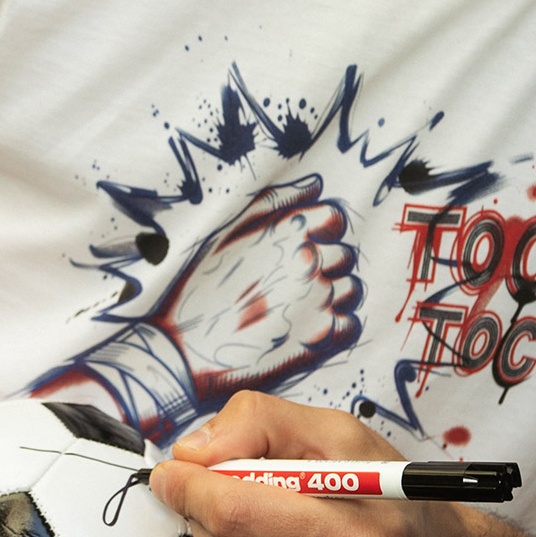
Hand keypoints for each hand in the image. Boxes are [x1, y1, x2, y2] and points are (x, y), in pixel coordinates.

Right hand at [152, 177, 361, 394]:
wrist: (184, 352)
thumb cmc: (199, 289)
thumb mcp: (228, 233)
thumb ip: (275, 202)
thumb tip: (316, 184)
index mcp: (288, 231)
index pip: (333, 219)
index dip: (320, 234)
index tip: (300, 250)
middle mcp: (309, 261)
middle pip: (344, 256)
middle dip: (325, 267)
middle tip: (288, 286)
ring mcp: (318, 300)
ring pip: (351, 290)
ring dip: (333, 297)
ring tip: (296, 309)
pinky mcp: (320, 339)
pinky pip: (350, 325)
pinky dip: (334, 329)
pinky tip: (304, 331)